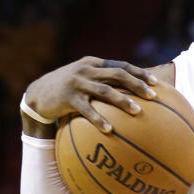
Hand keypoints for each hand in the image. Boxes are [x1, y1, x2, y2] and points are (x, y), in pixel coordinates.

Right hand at [23, 56, 158, 132]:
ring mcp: (77, 82)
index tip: (156, 83)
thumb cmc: (66, 91)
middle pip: (117, 74)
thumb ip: (102, 81)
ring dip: (123, 101)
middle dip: (137, 84)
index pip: (121, 65)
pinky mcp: (68, 98)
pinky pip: (87, 109)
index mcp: (93, 63)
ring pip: (105, 90)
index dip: (139, 73)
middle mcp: (86, 70)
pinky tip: (110, 130)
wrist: (36, 95)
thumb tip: (130, 93)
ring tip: (138, 112)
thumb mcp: (83, 80)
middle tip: (153, 96)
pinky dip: (99, 119)